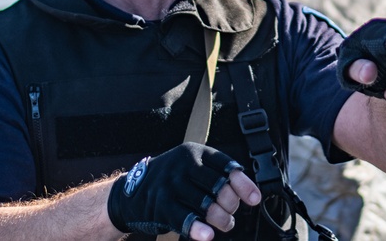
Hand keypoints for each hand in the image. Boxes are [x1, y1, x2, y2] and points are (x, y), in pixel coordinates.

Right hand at [107, 142, 260, 240]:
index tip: (254, 198)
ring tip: (225, 224)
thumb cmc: (171, 180)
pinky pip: (185, 218)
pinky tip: (208, 235)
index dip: (243, 183)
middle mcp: (183, 165)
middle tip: (232, 212)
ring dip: (221, 218)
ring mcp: (171, 184)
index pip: (225, 165)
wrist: (131, 192)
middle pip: (218, 185)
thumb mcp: (191, 166)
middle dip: (231, 203)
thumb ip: (215, 173)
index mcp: (195, 152)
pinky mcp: (161, 205)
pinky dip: (199, 228)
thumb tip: (246, 192)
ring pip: (205, 203)